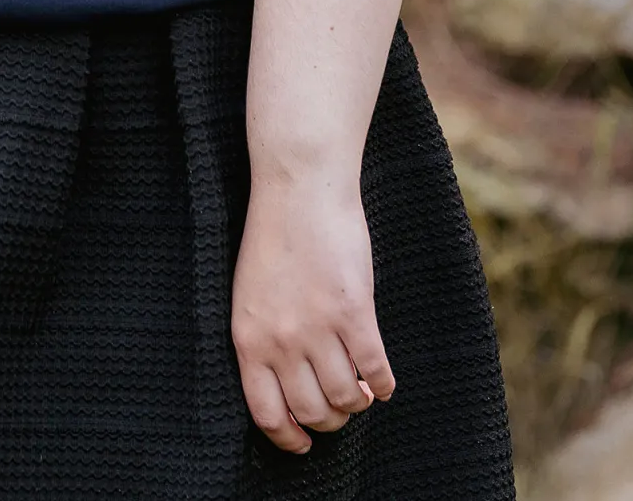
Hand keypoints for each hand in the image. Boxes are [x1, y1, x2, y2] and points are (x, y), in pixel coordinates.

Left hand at [231, 172, 394, 454]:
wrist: (298, 189)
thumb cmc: (275, 237)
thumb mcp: (251, 294)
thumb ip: (266, 339)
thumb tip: (289, 385)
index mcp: (249, 338)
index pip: (267, 413)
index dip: (289, 438)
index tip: (304, 444)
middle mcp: (281, 341)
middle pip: (312, 411)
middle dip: (329, 420)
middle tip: (339, 406)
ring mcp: (319, 328)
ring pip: (345, 397)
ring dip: (356, 402)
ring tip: (360, 391)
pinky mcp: (354, 313)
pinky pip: (374, 370)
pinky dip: (383, 385)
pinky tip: (383, 382)